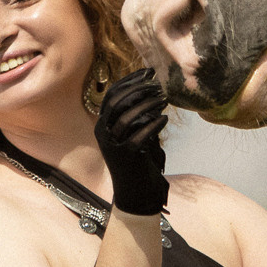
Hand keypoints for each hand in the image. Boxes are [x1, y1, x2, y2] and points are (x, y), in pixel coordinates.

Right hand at [93, 68, 169, 214]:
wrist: (135, 194)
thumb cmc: (137, 161)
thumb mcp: (132, 134)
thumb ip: (135, 115)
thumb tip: (150, 90)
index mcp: (102, 124)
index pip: (112, 94)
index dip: (130, 80)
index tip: (149, 72)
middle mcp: (103, 133)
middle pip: (117, 101)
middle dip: (139, 89)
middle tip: (158, 85)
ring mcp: (113, 145)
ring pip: (127, 116)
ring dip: (147, 104)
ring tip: (164, 99)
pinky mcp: (126, 157)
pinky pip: (139, 135)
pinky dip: (153, 125)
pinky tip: (164, 119)